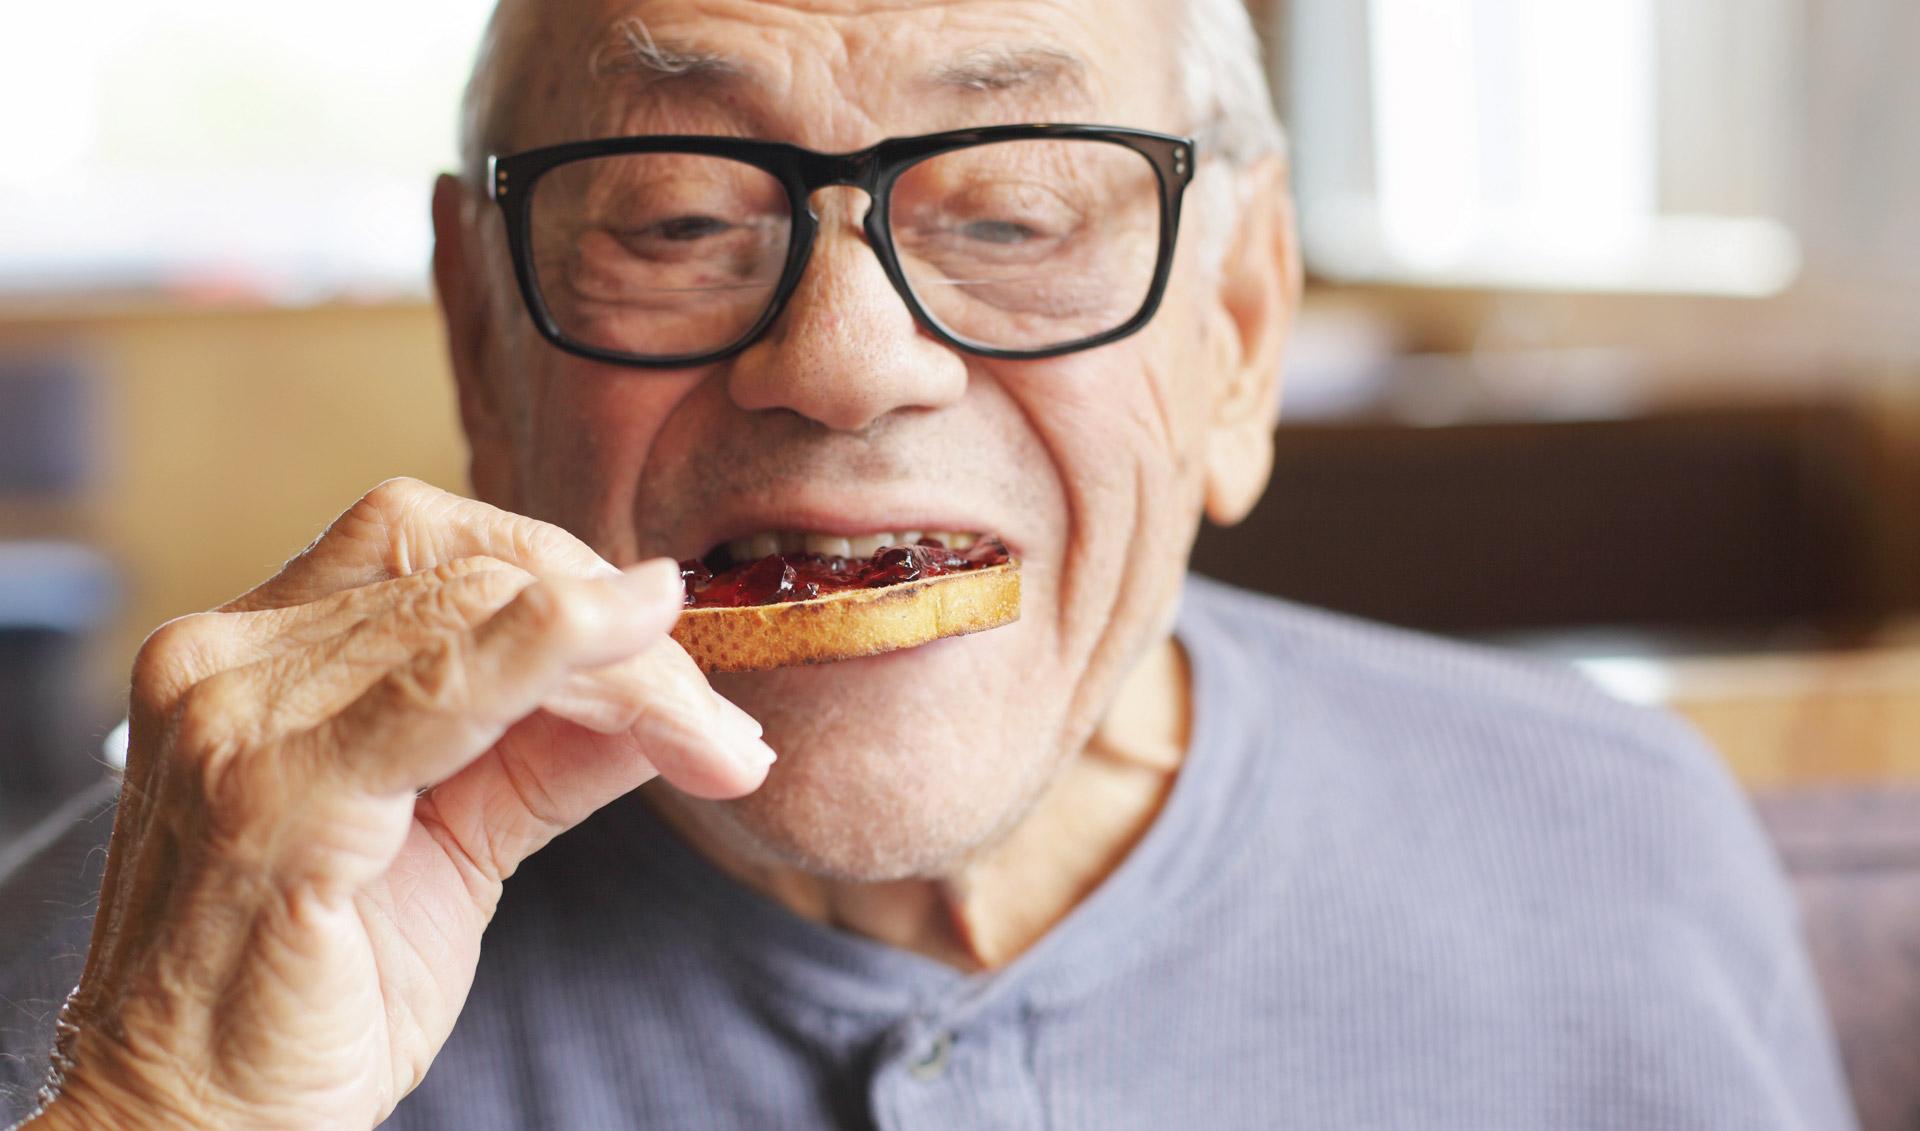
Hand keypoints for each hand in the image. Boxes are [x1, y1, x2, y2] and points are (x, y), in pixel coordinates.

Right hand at [29, 479, 772, 1128]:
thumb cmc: (310, 995)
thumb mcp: (454, 845)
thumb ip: (547, 751)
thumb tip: (668, 689)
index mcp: (251, 656)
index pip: (427, 540)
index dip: (565, 573)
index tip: (670, 641)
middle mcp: (223, 663)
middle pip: (471, 571)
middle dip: (623, 631)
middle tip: (719, 722)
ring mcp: (234, 723)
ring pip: (481, 616)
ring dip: (631, 670)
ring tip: (716, 741)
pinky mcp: (271, 801)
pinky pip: (441, 693)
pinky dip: (558, 659)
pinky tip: (643, 667)